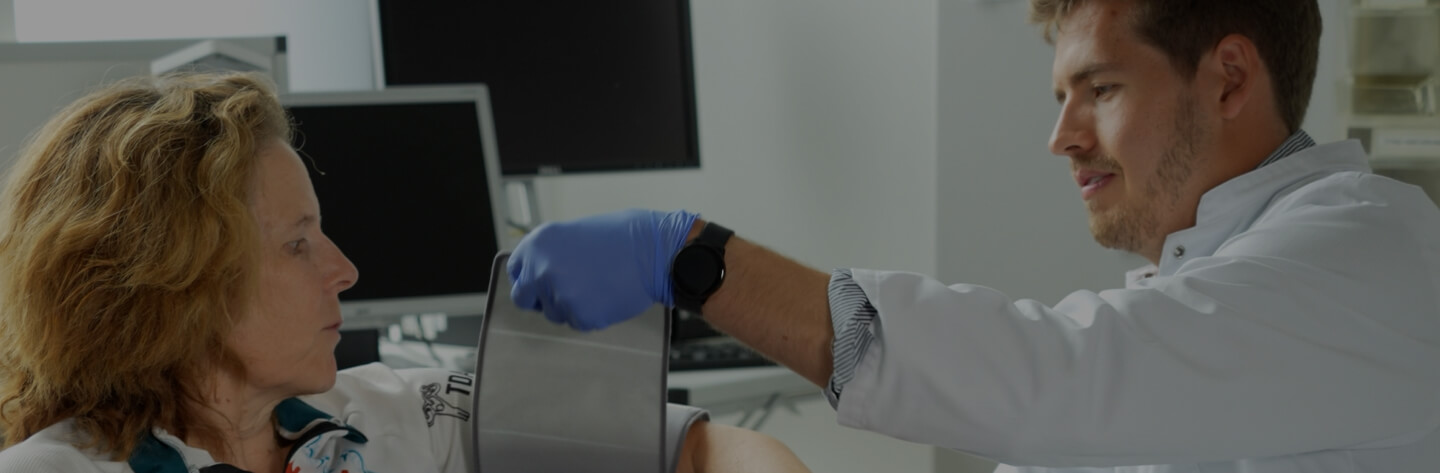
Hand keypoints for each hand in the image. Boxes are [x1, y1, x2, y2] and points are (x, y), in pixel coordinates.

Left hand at [507, 209, 698, 330]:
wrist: (654, 250)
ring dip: (570, 305)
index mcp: (536, 245)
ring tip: (597, 284)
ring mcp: (558, 295)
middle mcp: (540, 270)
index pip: (515, 272)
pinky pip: (578, 322)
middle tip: (565, 291)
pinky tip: (607, 295)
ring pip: (554, 313)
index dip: (529, 278)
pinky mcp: (579, 316)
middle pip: (523, 298)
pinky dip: (591, 314)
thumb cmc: (621, 237)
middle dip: (540, 298)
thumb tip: (535, 275)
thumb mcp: (573, 234)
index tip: (539, 283)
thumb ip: (548, 255)